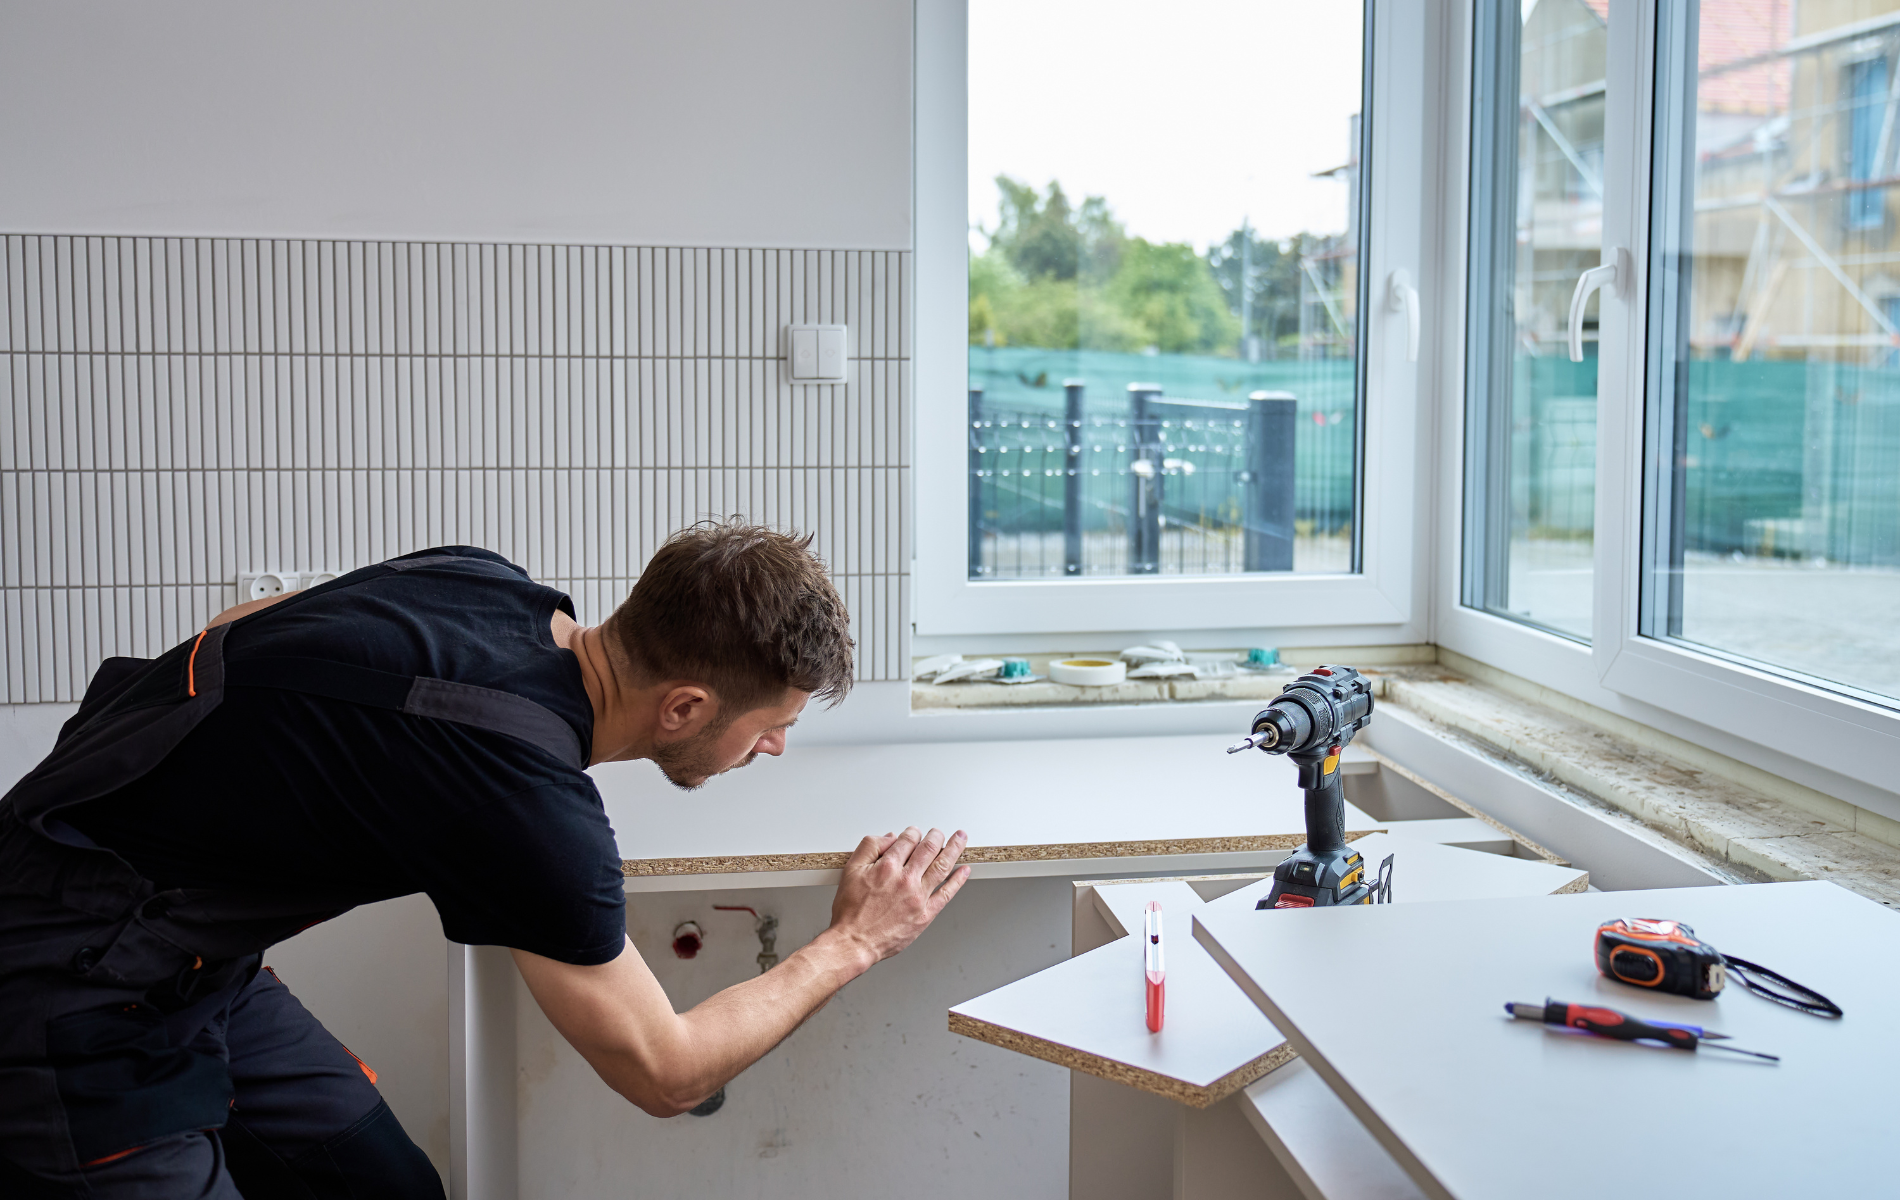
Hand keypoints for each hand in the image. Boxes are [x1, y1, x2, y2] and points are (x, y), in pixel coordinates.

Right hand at [828, 827, 969, 963]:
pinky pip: (947, 894)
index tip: (915, 832)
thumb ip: (869, 848)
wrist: (854, 942)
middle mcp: (906, 880)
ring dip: (954, 849)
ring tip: (961, 839)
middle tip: (939, 833)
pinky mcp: (925, 914)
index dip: (913, 833)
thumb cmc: (851, 912)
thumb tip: (889, 838)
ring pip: (942, 866)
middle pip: (929, 849)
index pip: (908, 840)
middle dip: (936, 836)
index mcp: (888, 867)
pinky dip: (958, 880)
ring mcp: (918, 897)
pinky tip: (964, 871)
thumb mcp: (850, 870)